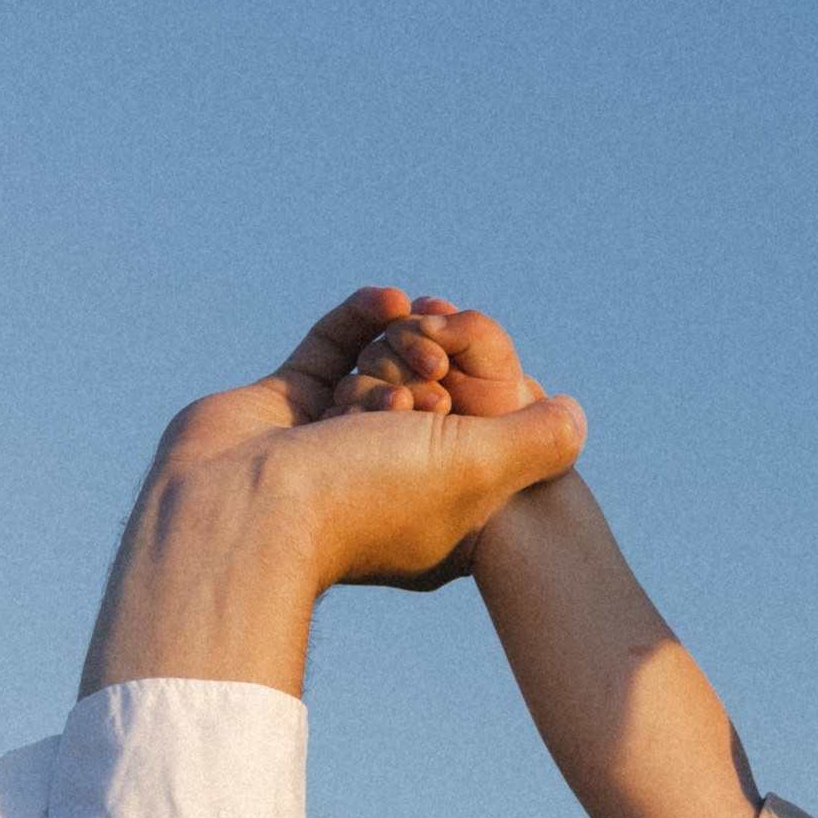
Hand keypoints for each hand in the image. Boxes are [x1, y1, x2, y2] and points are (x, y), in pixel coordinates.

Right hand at [80, 289, 587, 695]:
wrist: (240, 512)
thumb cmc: (363, 497)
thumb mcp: (480, 472)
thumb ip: (539, 443)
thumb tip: (576, 415)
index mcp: (441, 518)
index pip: (485, 443)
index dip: (493, 401)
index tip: (493, 380)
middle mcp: (388, 484)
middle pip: (434, 398)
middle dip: (441, 366)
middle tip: (438, 363)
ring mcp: (332, 444)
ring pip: (384, 369)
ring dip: (402, 345)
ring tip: (410, 337)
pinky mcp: (286, 406)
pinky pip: (332, 348)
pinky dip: (359, 320)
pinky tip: (388, 300)